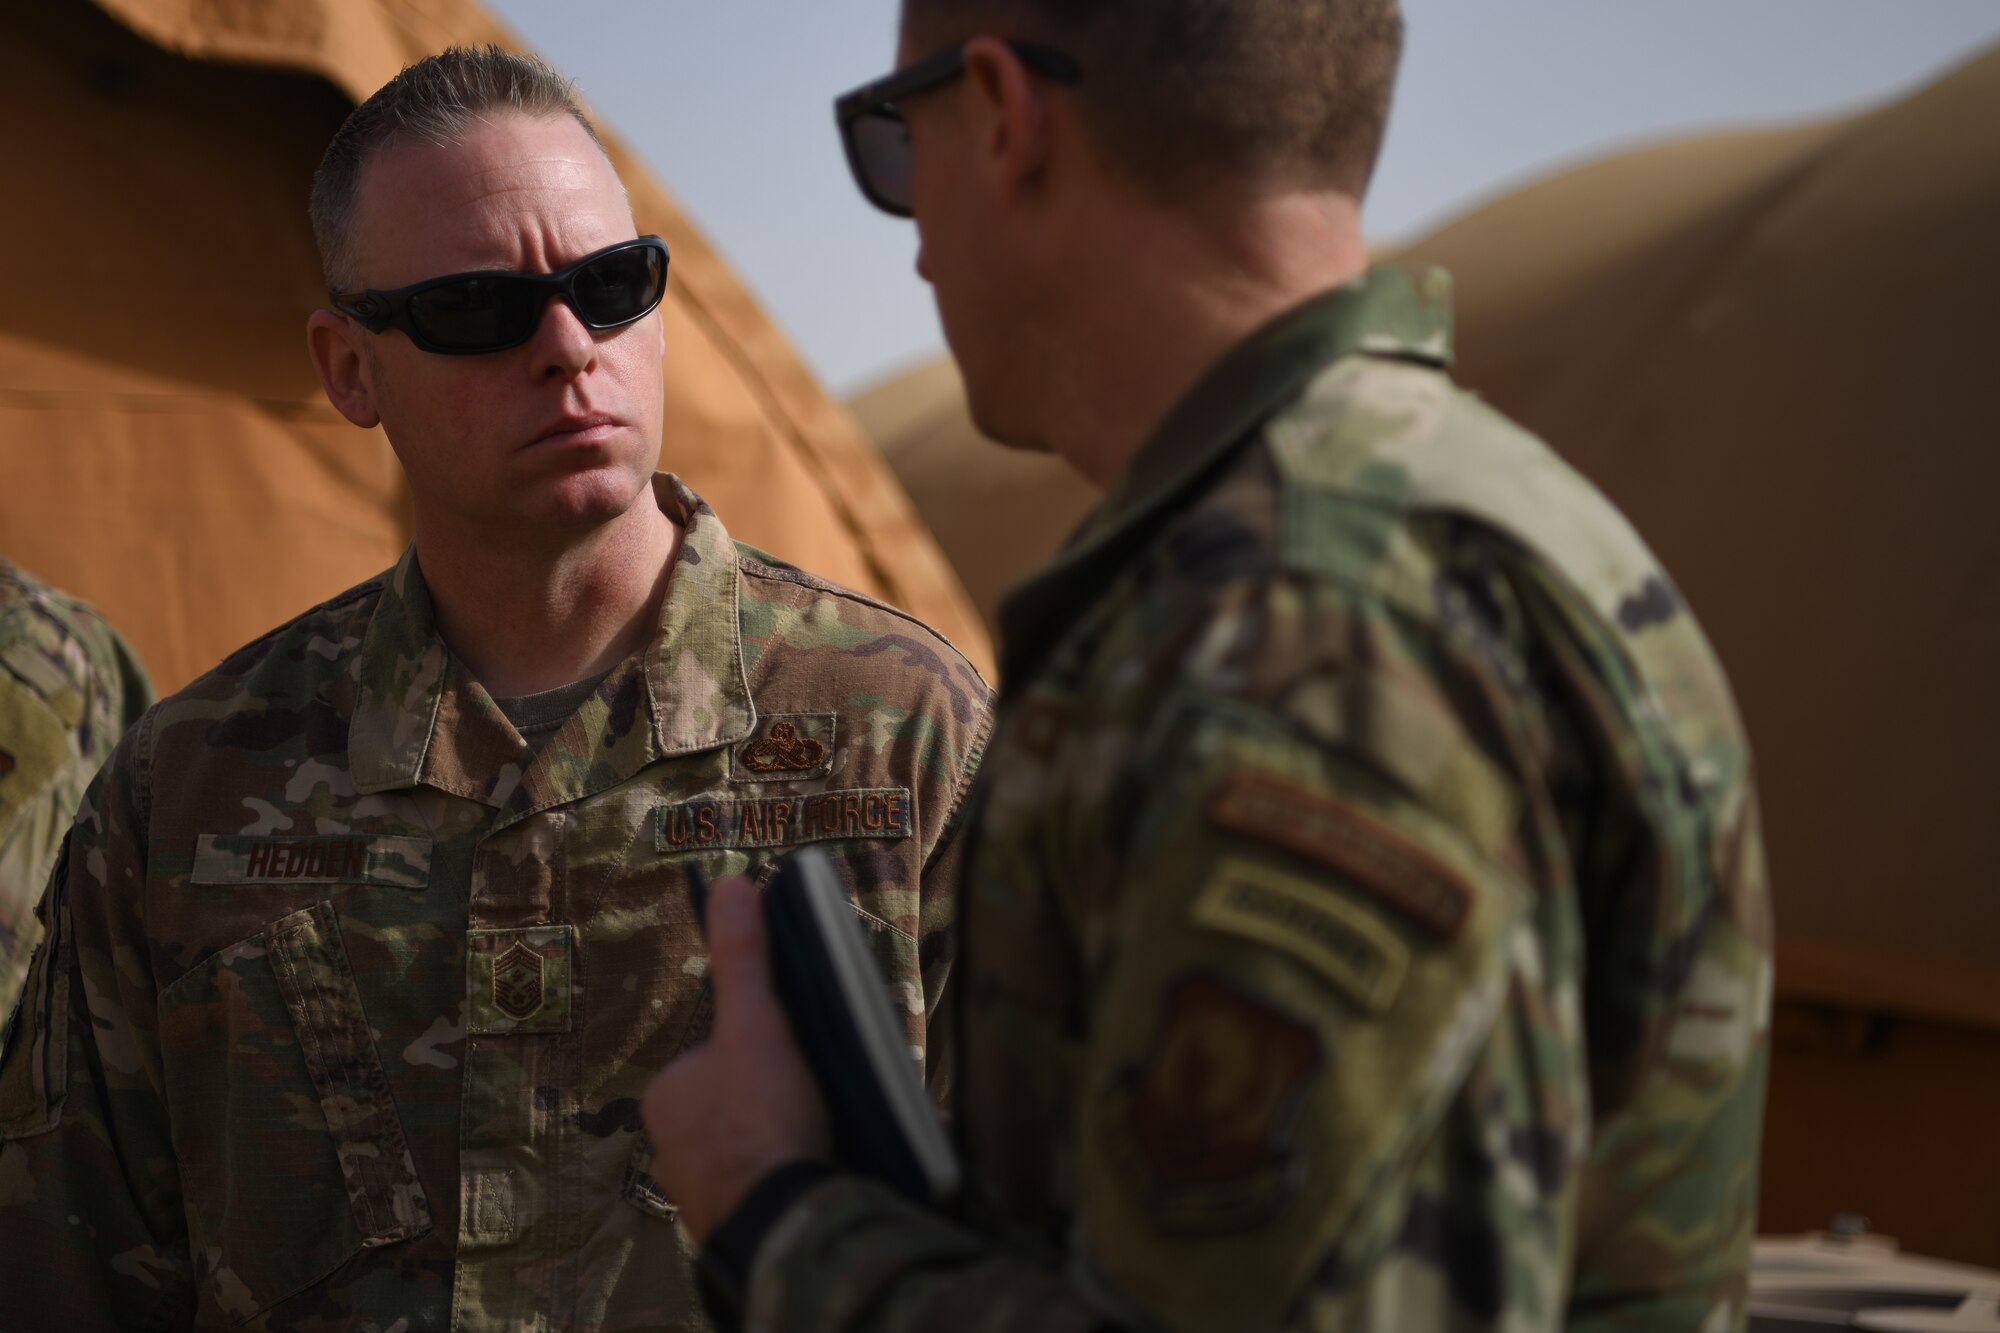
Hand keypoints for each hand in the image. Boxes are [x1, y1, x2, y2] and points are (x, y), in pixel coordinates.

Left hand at [643, 873, 833, 1243]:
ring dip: (781, 1145)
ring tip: (823, 1138)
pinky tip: (816, 1176)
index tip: (799, 1062)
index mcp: (667, 1097)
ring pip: (748, 1151)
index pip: (718, 1057)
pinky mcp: (730, 1230)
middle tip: (816, 1102)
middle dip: (774, 1103)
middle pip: (734, 1104)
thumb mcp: (758, 1024)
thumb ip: (744, 959)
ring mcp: (698, 1195)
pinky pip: (761, 1191)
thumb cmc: (762, 1121)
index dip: (762, 1053)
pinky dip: (786, 1181)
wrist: (783, 1224)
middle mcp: (668, 1150)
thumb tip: (730, 884)